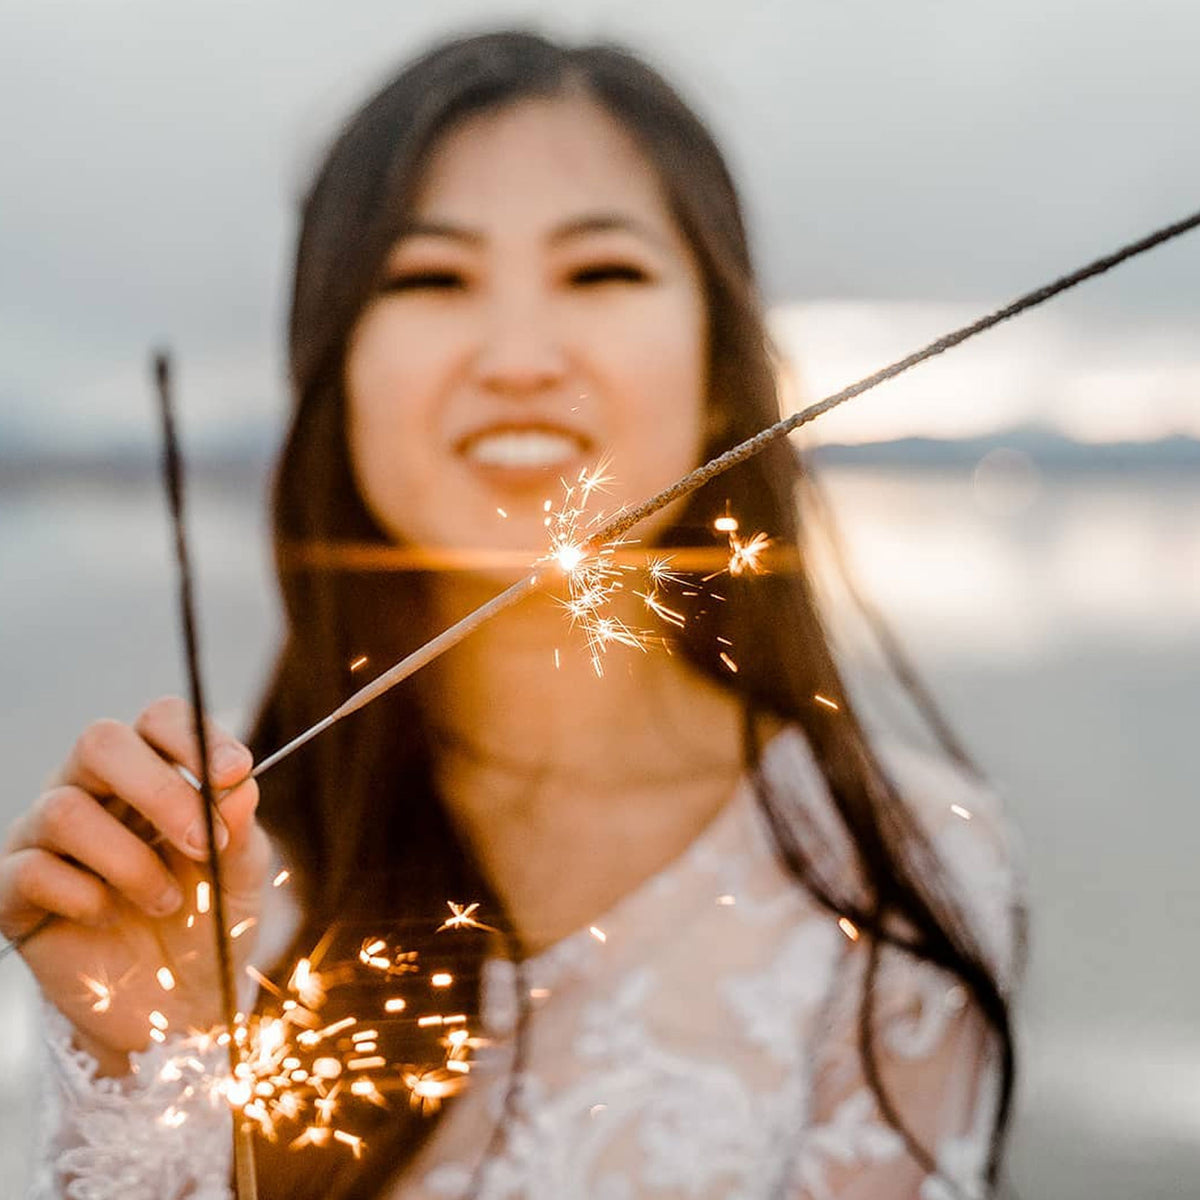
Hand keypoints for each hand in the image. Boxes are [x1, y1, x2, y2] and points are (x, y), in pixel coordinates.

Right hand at [0, 696, 270, 1072]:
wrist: (178, 1006)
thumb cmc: (210, 919)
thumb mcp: (241, 873)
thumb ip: (241, 827)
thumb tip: (239, 784)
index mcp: (153, 771)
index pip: (159, 718)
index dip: (195, 736)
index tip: (236, 772)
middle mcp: (92, 790)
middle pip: (100, 741)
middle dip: (161, 791)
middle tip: (204, 845)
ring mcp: (46, 836)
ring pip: (64, 809)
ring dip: (130, 860)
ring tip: (165, 901)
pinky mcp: (13, 889)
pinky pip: (32, 868)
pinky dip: (84, 896)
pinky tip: (110, 917)